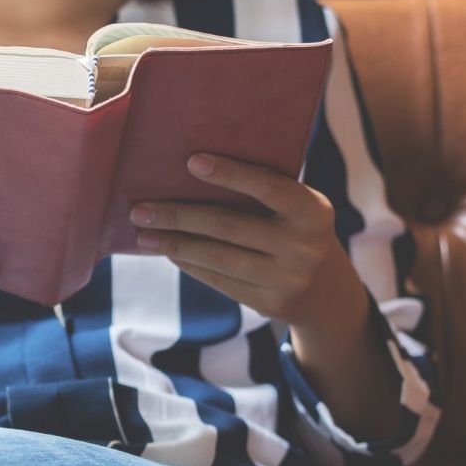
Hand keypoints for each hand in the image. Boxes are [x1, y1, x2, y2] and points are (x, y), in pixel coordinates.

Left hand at [128, 152, 365, 331]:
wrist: (326, 291)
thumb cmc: (297, 232)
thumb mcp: (297, 209)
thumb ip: (265, 193)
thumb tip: (194, 173)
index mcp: (314, 211)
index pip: (268, 187)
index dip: (230, 173)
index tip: (191, 161)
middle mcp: (302, 246)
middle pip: (228, 226)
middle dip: (179, 216)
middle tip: (140, 210)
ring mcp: (286, 279)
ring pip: (217, 257)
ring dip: (173, 244)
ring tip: (143, 234)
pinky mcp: (267, 303)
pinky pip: (217, 280)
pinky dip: (188, 263)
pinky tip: (167, 250)